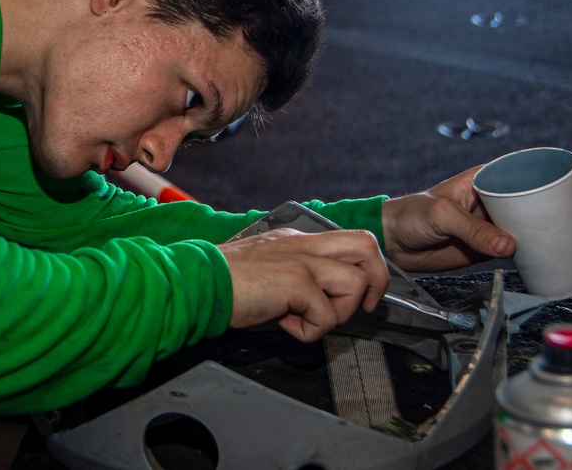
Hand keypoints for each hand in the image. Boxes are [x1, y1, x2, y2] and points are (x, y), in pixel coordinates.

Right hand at [217, 228, 387, 341]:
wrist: (196, 283)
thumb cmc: (222, 283)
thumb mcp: (265, 271)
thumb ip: (292, 278)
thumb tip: (311, 304)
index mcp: (296, 240)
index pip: (348, 243)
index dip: (361, 272)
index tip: (349, 300)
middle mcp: (303, 244)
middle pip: (366, 245)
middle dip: (375, 281)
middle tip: (358, 308)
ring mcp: (301, 260)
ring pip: (355, 282)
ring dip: (338, 313)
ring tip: (307, 320)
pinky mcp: (295, 282)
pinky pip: (327, 315)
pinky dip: (310, 331)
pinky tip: (284, 325)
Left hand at [382, 166, 571, 272]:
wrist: (392, 241)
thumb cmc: (410, 215)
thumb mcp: (441, 216)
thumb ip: (472, 230)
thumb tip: (510, 245)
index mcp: (485, 180)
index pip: (529, 177)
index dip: (559, 188)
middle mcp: (493, 199)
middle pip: (540, 204)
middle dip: (570, 216)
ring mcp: (492, 224)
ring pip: (535, 227)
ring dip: (560, 236)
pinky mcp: (487, 246)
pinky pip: (521, 248)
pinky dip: (541, 253)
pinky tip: (558, 259)